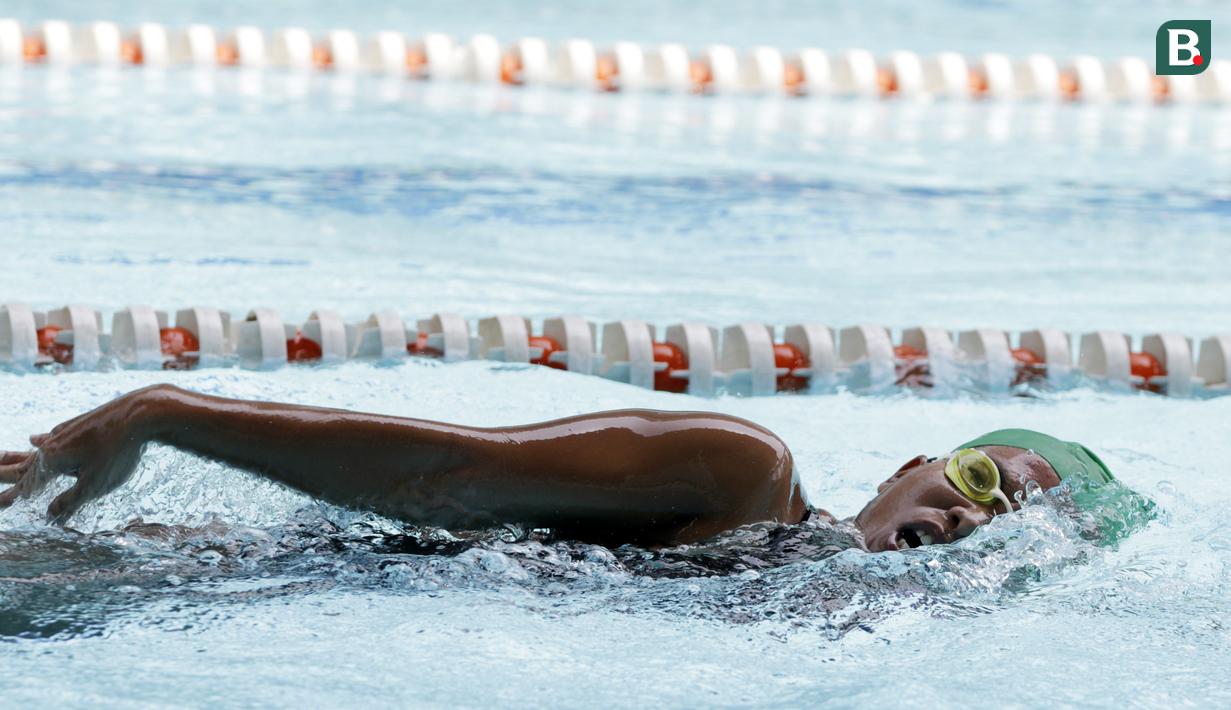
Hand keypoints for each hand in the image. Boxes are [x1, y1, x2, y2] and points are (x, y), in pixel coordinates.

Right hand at [0, 390, 153, 522]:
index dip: (11, 497)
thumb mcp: (94, 484)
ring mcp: (67, 432)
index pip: (26, 485)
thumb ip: (70, 501)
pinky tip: (36, 439)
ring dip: (18, 455)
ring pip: (36, 448)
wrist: (142, 411)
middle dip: (4, 470)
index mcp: (52, 460)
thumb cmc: (119, 451)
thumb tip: (49, 517)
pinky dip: (41, 441)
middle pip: (24, 462)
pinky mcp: (82, 424)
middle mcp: (53, 444)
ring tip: (0, 455)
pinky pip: (53, 436)